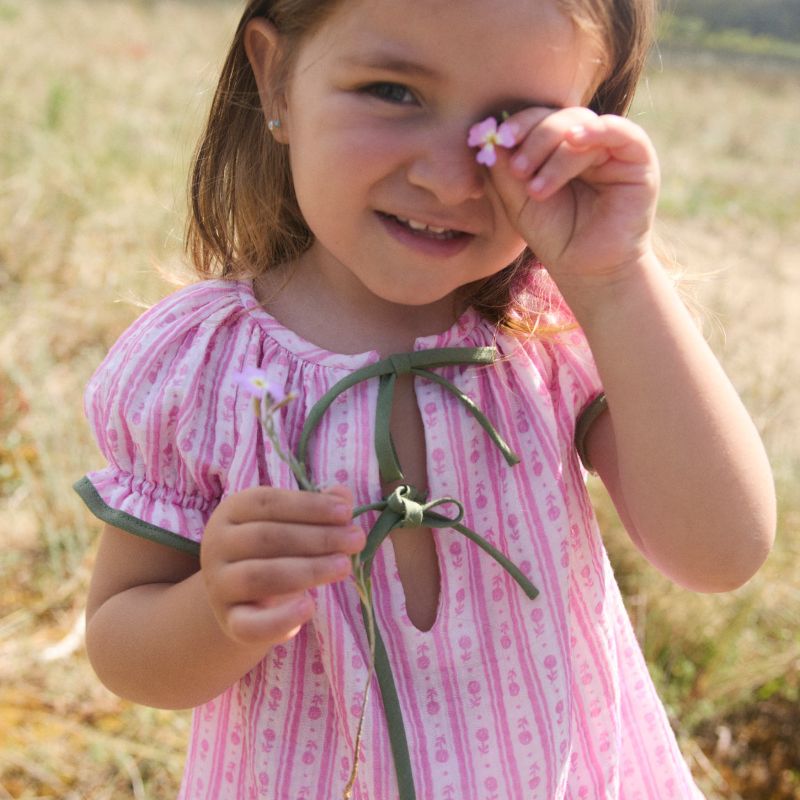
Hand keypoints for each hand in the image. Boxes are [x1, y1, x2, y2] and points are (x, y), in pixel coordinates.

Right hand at [200, 485, 364, 646]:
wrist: (243, 597)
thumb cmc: (273, 549)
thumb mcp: (291, 523)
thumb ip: (316, 509)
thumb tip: (343, 495)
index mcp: (233, 511)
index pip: (268, 503)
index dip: (309, 506)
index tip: (346, 513)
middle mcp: (218, 545)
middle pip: (266, 538)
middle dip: (317, 538)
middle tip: (356, 540)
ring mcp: (219, 585)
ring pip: (259, 576)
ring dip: (308, 570)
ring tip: (345, 566)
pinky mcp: (229, 621)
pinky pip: (249, 625)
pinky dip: (279, 619)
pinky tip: (310, 607)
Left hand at [487, 107, 659, 285]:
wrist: (587, 269)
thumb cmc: (554, 235)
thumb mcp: (519, 200)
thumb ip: (505, 168)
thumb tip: (491, 132)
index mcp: (557, 147)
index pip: (537, 120)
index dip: (518, 125)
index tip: (499, 140)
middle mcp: (585, 142)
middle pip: (558, 117)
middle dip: (534, 138)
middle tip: (518, 168)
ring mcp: (612, 148)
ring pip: (581, 125)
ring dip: (554, 153)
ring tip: (537, 190)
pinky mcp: (638, 158)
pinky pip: (621, 131)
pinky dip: (597, 130)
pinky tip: (575, 139)